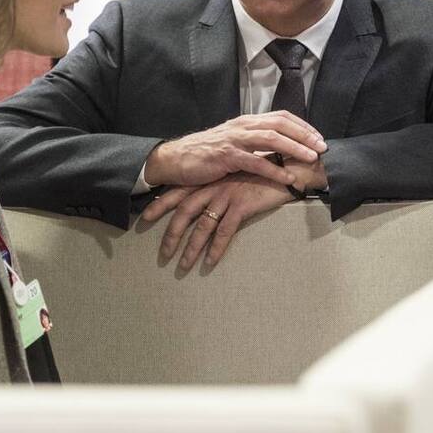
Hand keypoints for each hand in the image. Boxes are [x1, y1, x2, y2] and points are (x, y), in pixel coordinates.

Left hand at [142, 174, 294, 268]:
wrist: (288, 166)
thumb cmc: (264, 172)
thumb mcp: (237, 175)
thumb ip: (222, 185)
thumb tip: (210, 201)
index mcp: (210, 178)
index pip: (178, 192)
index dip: (160, 205)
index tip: (144, 219)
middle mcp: (214, 186)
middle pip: (184, 211)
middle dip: (171, 234)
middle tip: (162, 255)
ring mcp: (227, 195)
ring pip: (202, 225)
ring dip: (191, 248)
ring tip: (184, 266)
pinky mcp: (242, 205)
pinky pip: (225, 230)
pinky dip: (216, 248)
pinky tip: (209, 262)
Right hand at [144, 111, 326, 187]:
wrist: (177, 159)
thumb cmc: (207, 153)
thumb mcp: (234, 141)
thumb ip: (254, 141)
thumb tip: (280, 146)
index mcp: (247, 121)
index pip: (281, 117)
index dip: (302, 126)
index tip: (318, 137)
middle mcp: (243, 126)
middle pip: (280, 125)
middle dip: (304, 135)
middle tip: (323, 147)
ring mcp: (234, 140)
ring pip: (271, 139)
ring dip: (295, 148)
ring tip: (311, 159)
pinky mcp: (226, 156)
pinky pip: (255, 162)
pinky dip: (274, 170)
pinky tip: (288, 178)